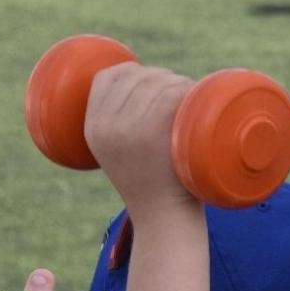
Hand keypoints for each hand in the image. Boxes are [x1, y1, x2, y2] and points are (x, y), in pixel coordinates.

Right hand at [83, 63, 197, 215]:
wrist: (164, 219)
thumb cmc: (151, 184)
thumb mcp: (119, 153)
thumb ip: (120, 122)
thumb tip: (138, 76)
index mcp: (93, 128)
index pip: (106, 78)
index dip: (131, 72)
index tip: (150, 83)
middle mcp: (107, 126)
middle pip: (136, 76)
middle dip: (162, 77)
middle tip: (179, 96)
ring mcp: (130, 128)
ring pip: (157, 80)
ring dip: (180, 83)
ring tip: (191, 102)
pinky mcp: (155, 132)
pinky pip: (171, 92)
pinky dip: (188, 90)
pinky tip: (196, 101)